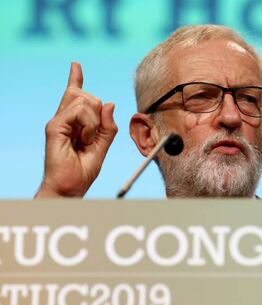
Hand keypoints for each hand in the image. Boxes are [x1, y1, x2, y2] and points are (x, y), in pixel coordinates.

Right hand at [35, 62, 117, 197]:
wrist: (69, 188)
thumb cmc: (83, 171)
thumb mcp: (102, 147)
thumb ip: (107, 127)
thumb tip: (110, 103)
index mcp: (74, 123)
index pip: (75, 95)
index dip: (75, 78)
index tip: (75, 65)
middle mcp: (65, 119)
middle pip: (88, 95)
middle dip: (99, 112)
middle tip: (92, 137)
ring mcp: (59, 121)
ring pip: (86, 100)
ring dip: (94, 121)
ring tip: (86, 140)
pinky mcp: (55, 126)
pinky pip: (80, 110)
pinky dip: (88, 124)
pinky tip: (83, 138)